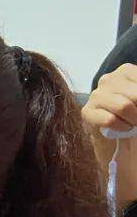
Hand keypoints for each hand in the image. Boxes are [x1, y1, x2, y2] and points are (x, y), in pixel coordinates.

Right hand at [83, 63, 136, 204]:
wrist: (122, 145)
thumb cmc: (135, 122)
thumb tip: (135, 106)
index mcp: (126, 71)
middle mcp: (108, 79)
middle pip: (135, 95)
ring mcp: (95, 95)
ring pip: (123, 106)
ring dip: (134, 121)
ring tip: (133, 126)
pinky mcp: (86, 112)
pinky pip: (109, 120)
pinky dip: (121, 128)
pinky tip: (122, 130)